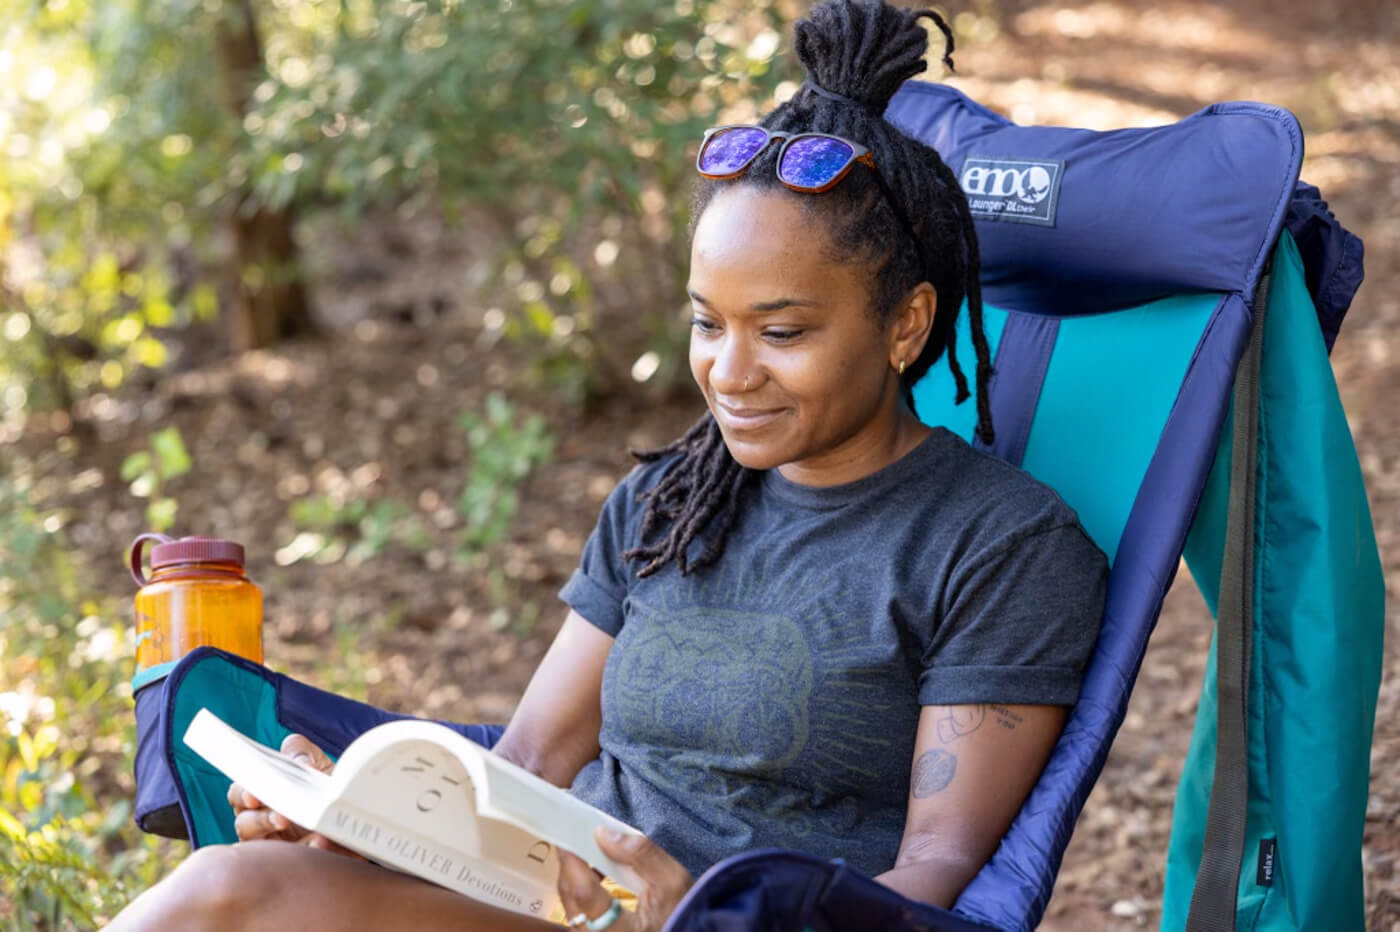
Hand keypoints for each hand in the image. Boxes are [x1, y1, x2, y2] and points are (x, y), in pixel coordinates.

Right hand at [226, 733, 357, 857]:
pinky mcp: (293, 865)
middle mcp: (258, 823)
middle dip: (261, 821)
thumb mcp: (314, 761)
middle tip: (282, 818)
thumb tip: (301, 763)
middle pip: (244, 825)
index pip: (238, 795)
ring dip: (283, 843)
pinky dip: (307, 852)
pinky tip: (321, 844)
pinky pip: (292, 866)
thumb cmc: (323, 782)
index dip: (242, 795)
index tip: (254, 797)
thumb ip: (299, 751)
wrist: (353, 808)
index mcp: (257, 796)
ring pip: (263, 850)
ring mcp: (273, 847)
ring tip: (310, 834)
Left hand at [556, 827, 692, 931]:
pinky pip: (578, 914)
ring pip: (570, 907)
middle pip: (570, 899)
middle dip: (570, 865)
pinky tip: (596, 875)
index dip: (572, 861)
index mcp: (619, 930)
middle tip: (576, 837)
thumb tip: (602, 833)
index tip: (568, 834)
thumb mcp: (673, 881)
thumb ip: (641, 854)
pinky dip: (581, 890)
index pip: (584, 893)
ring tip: (588, 853)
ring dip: (574, 877)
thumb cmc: (685, 913)